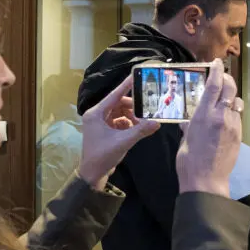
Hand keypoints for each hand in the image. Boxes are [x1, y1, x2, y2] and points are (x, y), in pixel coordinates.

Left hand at [78, 75, 160, 189]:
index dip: (126, 86)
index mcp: (96, 113)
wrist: (92, 173)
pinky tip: (137, 129)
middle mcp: (97, 115)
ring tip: (143, 122)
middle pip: (118, 103)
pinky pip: (120, 121)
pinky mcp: (105, 130)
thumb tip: (157, 122)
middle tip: (147, 109)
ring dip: (132, 116)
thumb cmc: (103, 155)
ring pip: (120, 112)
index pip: (114, 95)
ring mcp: (101, 122)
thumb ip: (140, 131)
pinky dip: (129, 124)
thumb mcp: (123, 142)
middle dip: (133, 107)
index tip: (136, 76)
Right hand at [176, 59, 242, 195]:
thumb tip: (190, 119)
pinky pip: (238, 117)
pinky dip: (233, 113)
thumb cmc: (189, 160)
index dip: (217, 70)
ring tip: (225, 99)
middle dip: (227, 79)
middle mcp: (221, 116)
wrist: (206, 179)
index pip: (214, 84)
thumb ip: (190, 124)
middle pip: (230, 88)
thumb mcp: (185, 137)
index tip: (217, 62)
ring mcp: (233, 125)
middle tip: (223, 76)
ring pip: (237, 103)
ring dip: (232, 98)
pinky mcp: (239, 135)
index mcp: (204, 114)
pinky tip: (227, 118)